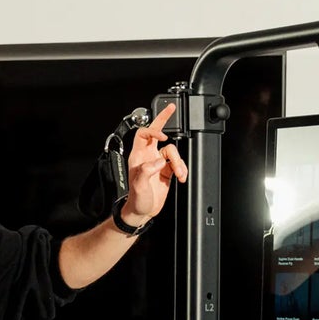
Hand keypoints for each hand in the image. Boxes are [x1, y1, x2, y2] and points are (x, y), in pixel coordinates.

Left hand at [121, 101, 188, 225]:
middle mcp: (148, 156)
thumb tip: (159, 161)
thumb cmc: (136, 200)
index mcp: (138, 156)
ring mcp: (158, 162)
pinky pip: (178, 163)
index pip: (144, 134)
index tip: (163, 137)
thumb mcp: (139, 186)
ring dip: (179, 163)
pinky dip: (182, 169)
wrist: (142, 212)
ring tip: (180, 174)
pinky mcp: (167, 170)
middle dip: (164, 119)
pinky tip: (182, 177)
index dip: (153, 131)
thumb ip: (147, 171)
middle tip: (172, 107)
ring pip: (173, 152)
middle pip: (156, 132)